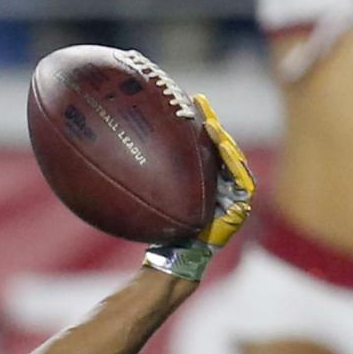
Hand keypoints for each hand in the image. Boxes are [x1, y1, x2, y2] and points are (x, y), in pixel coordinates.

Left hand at [147, 95, 255, 281]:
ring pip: (233, 159)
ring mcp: (234, 193)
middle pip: (219, 145)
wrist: (174, 253)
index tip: (188, 99)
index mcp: (203, 175)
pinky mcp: (242, 205)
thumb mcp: (150, 196)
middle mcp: (220, 181)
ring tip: (211, 125)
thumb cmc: (159, 226)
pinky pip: (242, 180)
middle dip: (211, 122)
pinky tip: (224, 150)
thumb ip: (145, 174)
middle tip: (199, 103)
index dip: (198, 120)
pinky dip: (234, 165)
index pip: (202, 142)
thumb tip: (110, 147)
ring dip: (223, 140)